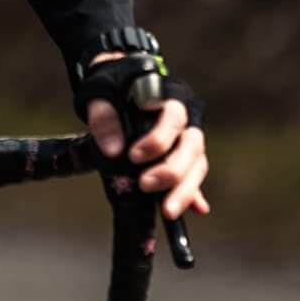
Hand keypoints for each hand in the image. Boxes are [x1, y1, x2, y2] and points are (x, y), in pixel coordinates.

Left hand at [85, 95, 209, 221]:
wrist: (119, 90)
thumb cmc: (114, 90)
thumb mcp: (102, 95)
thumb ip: (104, 118)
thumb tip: (113, 150)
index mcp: (168, 100)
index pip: (173, 118)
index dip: (158, 139)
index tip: (133, 156)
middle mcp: (185, 122)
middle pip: (191, 146)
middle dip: (172, 171)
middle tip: (146, 185)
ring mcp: (186, 142)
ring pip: (197, 165)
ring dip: (185, 190)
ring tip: (168, 211)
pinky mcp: (183, 160)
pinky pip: (194, 178)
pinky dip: (195, 195)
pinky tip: (196, 209)